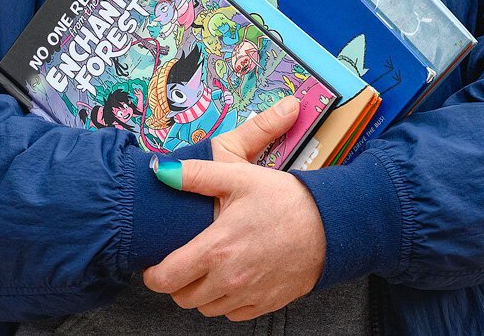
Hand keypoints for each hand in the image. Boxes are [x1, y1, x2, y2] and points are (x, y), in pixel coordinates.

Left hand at [144, 99, 325, 320]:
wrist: (330, 224)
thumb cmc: (286, 200)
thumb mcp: (239, 177)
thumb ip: (196, 176)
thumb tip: (161, 170)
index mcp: (216, 249)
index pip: (167, 278)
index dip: (153, 275)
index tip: (154, 266)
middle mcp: (229, 279)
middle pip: (183, 298)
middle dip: (176, 283)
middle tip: (182, 263)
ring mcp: (248, 295)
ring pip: (207, 309)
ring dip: (201, 294)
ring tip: (207, 270)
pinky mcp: (266, 303)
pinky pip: (233, 314)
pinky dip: (226, 301)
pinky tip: (232, 279)